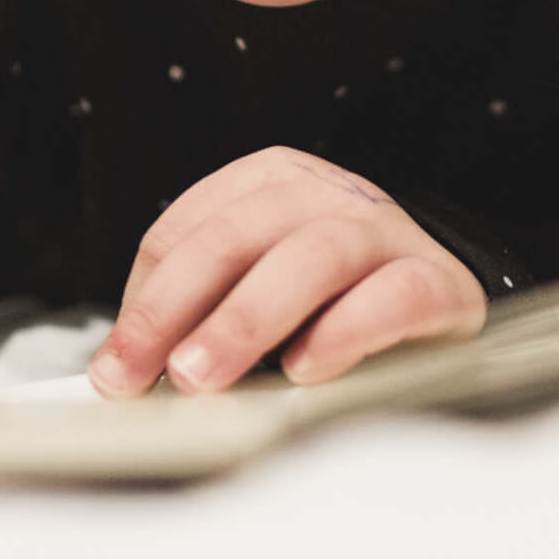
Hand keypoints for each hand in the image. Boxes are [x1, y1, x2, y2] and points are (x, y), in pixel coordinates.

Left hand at [89, 147, 485, 398]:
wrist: (442, 297)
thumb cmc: (333, 300)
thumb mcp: (258, 288)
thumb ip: (198, 314)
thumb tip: (126, 373)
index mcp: (269, 183)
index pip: (187, 231)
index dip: (144, 302)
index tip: (116, 368)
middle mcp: (327, 194)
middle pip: (237, 235)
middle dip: (177, 309)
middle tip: (146, 374)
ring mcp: (387, 232)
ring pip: (311, 256)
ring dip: (246, 319)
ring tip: (203, 376)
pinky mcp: (438, 282)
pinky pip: (394, 296)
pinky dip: (345, 331)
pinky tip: (307, 368)